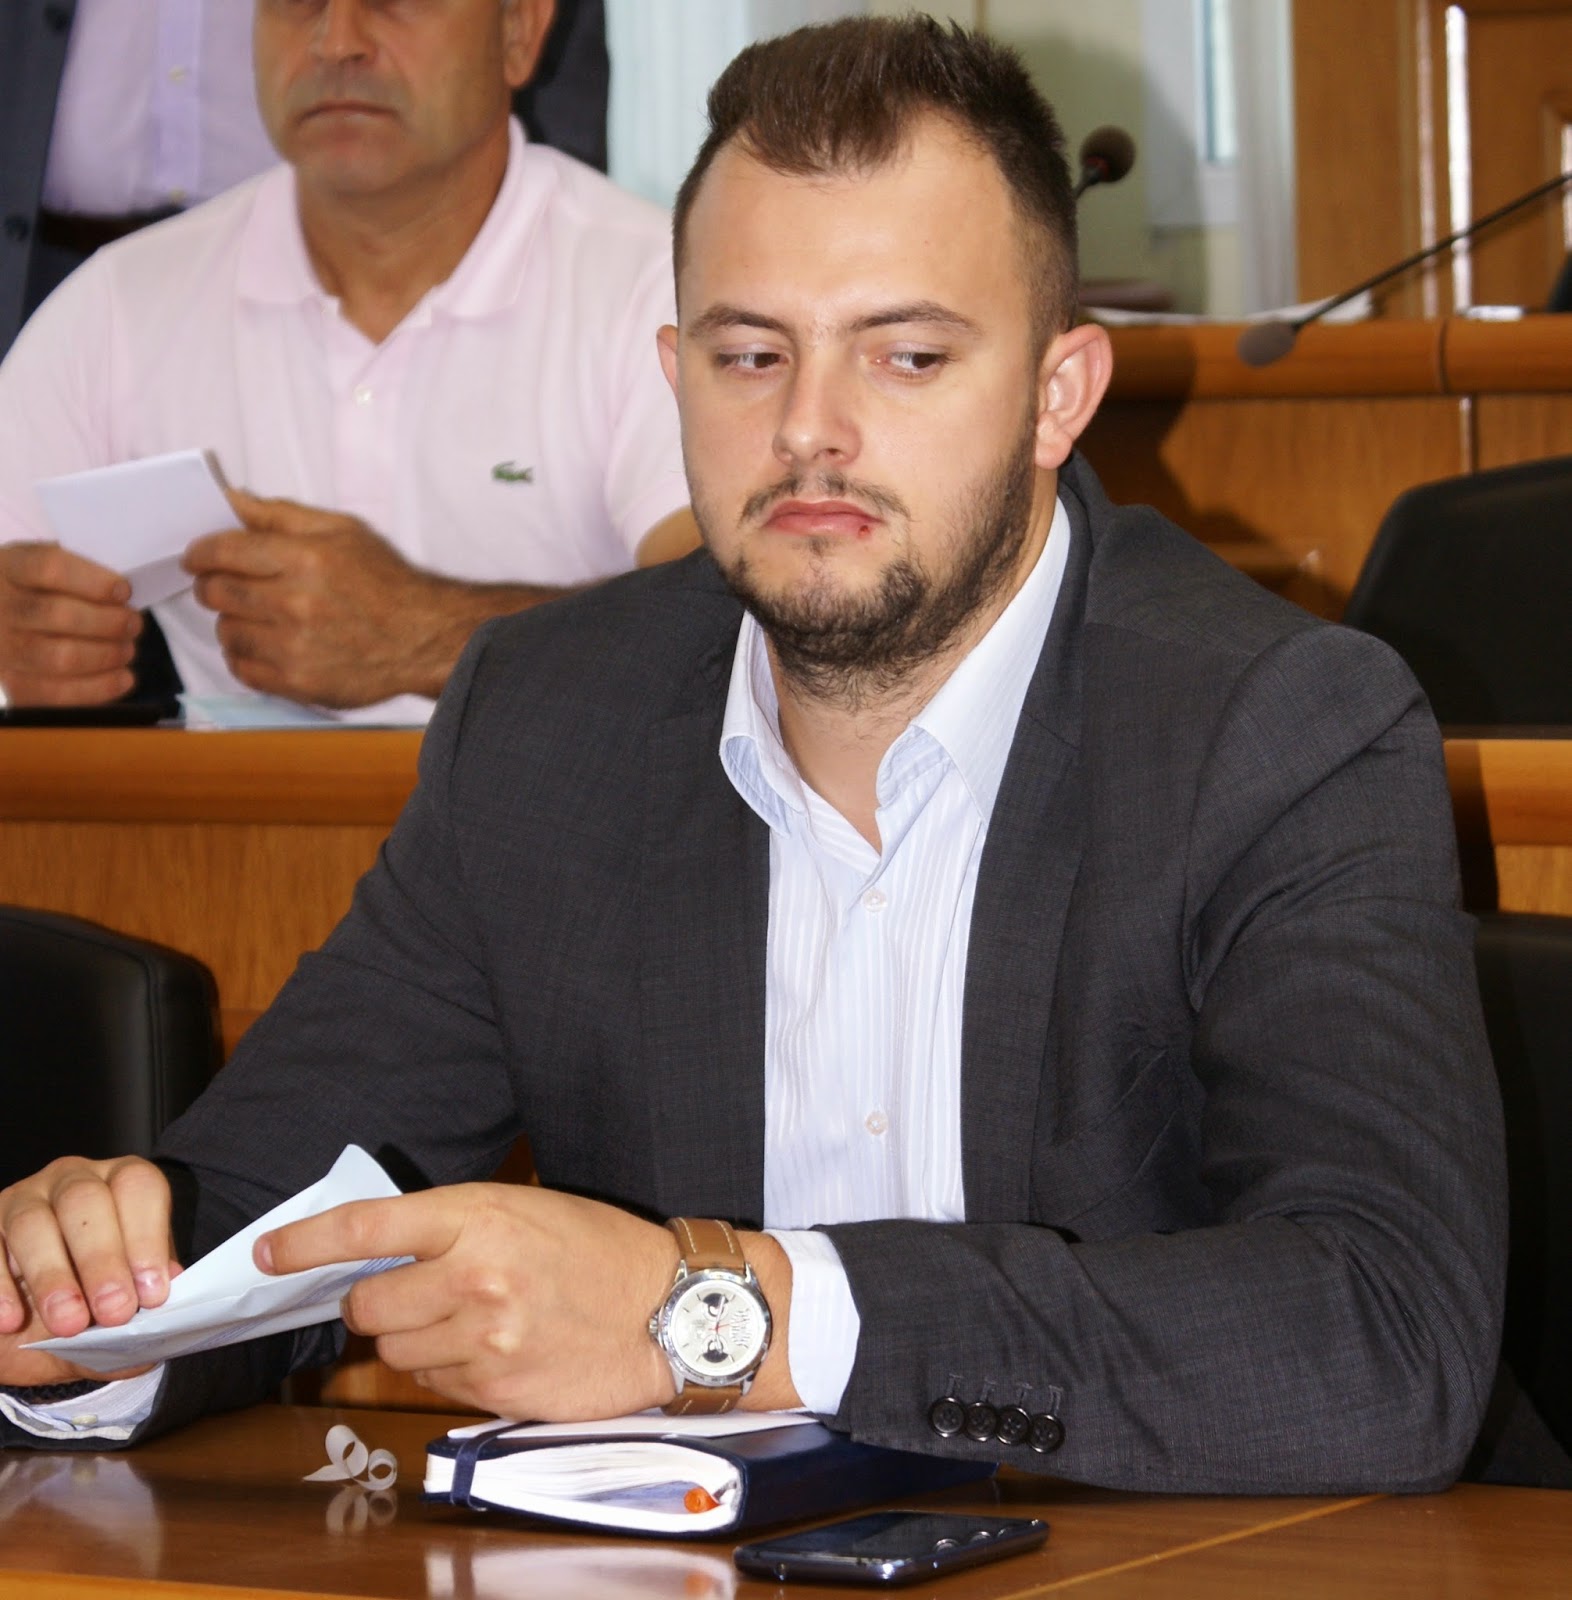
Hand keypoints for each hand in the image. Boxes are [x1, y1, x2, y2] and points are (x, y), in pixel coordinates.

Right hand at [0, 543, 139, 705]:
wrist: (3, 623)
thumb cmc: (39, 592)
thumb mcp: (48, 568)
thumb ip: (80, 574)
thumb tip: (121, 595)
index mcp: (10, 567)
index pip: (49, 568)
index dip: (94, 582)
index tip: (124, 591)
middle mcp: (1, 608)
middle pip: (59, 615)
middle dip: (109, 622)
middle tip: (133, 623)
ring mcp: (4, 649)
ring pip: (61, 657)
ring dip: (107, 655)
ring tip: (127, 649)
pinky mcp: (13, 685)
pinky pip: (58, 694)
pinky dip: (100, 688)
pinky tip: (124, 678)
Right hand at [0, 1156, 176, 1386]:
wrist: (34, 1334)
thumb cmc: (96, 1304)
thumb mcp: (127, 1301)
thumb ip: (147, 1293)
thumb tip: (171, 1284)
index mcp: (122, 1184)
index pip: (138, 1188)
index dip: (147, 1239)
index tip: (153, 1293)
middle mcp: (73, 1181)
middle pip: (85, 1201)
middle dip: (102, 1259)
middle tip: (114, 1312)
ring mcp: (23, 1200)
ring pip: (33, 1222)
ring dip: (52, 1276)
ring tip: (69, 1323)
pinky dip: (0, 1287)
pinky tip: (11, 1321)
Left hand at [183, 489, 463, 707]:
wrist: (424, 638)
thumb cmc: (385, 583)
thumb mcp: (341, 531)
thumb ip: (280, 514)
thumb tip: (231, 499)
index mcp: (304, 558)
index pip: (223, 552)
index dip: (199, 553)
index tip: (196, 558)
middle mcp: (296, 603)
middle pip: (216, 593)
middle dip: (212, 586)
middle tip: (225, 586)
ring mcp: (295, 647)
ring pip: (226, 633)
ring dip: (233, 623)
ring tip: (259, 619)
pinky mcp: (298, 682)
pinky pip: (242, 670)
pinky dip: (245, 658)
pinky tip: (267, 646)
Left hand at [258, 1184, 684, 1419]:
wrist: (670, 1310)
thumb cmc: (600, 1249)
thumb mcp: (528, 1208)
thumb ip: (455, 1226)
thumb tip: (377, 1250)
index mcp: (480, 1216)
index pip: (367, 1228)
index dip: (305, 1242)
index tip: (268, 1253)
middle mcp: (473, 1276)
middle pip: (368, 1304)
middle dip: (378, 1303)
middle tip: (417, 1292)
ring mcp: (483, 1338)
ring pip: (394, 1353)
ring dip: (415, 1341)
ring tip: (470, 1320)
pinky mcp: (495, 1389)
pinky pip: (433, 1385)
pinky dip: (449, 1370)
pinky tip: (494, 1349)